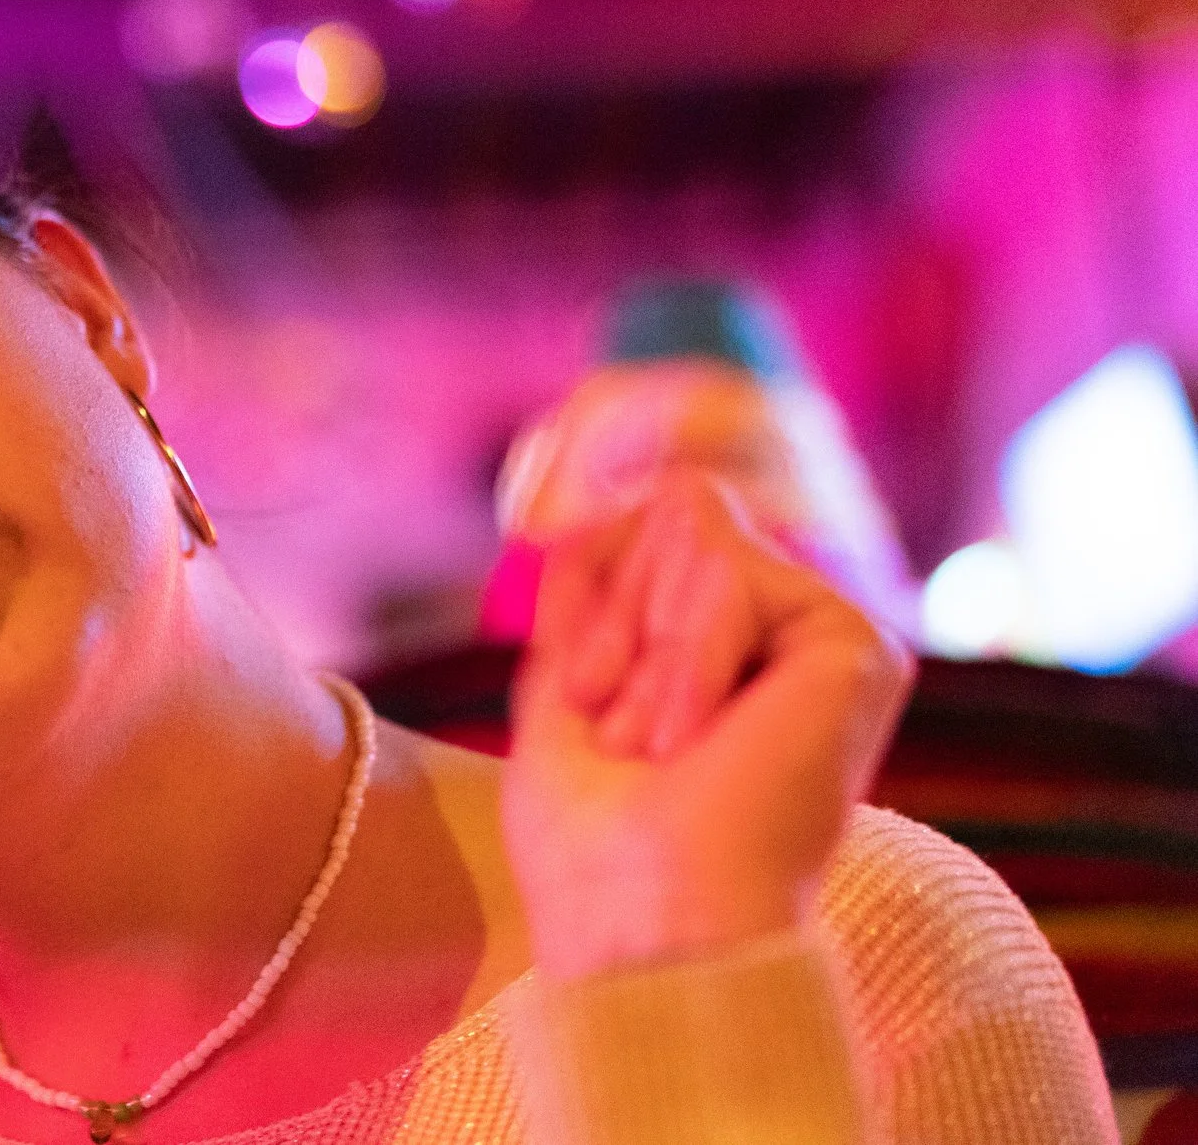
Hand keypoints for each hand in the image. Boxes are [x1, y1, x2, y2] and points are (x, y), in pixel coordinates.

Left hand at [499, 470, 914, 978]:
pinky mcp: (857, 644)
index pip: (642, 520)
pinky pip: (727, 567)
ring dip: (646, 648)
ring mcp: (824, 636)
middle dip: (618, 620)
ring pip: (695, 523)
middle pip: (669, 509)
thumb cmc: (593, 840)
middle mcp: (785, 634)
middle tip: (635, 739)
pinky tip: (704, 739)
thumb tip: (600, 499)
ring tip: (666, 746)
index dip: (594, 595)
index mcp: (724, 647)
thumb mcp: (565, 680)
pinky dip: (686, 656)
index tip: (590, 705)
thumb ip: (593, 582)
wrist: (645, 924)